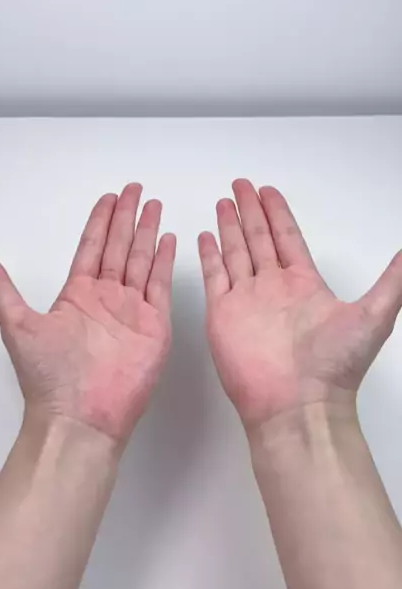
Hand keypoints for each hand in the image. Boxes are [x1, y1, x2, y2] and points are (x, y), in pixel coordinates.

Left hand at [0, 183, 175, 443]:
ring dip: (147, 232)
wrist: (80, 417)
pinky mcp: (154, 326)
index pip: (91, 247)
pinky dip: (164, 261)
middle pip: (119, 247)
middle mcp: (106, 299)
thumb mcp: (17, 324)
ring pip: (141, 260)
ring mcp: (131, 311)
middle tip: (135, 190)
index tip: (109, 198)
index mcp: (77, 296)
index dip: (101, 221)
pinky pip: (161, 286)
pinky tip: (168, 240)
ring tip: (154, 206)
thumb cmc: (49, 377)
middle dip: (128, 218)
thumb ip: (1, 288)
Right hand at [199, 179, 401, 431]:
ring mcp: (247, 300)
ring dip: (229, 227)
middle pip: (259, 239)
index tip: (269, 191)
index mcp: (305, 284)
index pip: (289, 238)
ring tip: (223, 202)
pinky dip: (209, 255)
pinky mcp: (223, 314)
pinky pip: (215, 276)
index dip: (278, 213)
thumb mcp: (375, 314)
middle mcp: (274, 288)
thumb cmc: (334, 364)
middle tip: (241, 184)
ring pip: (236, 253)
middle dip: (250, 211)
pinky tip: (206, 236)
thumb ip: (393, 280)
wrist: (297, 404)